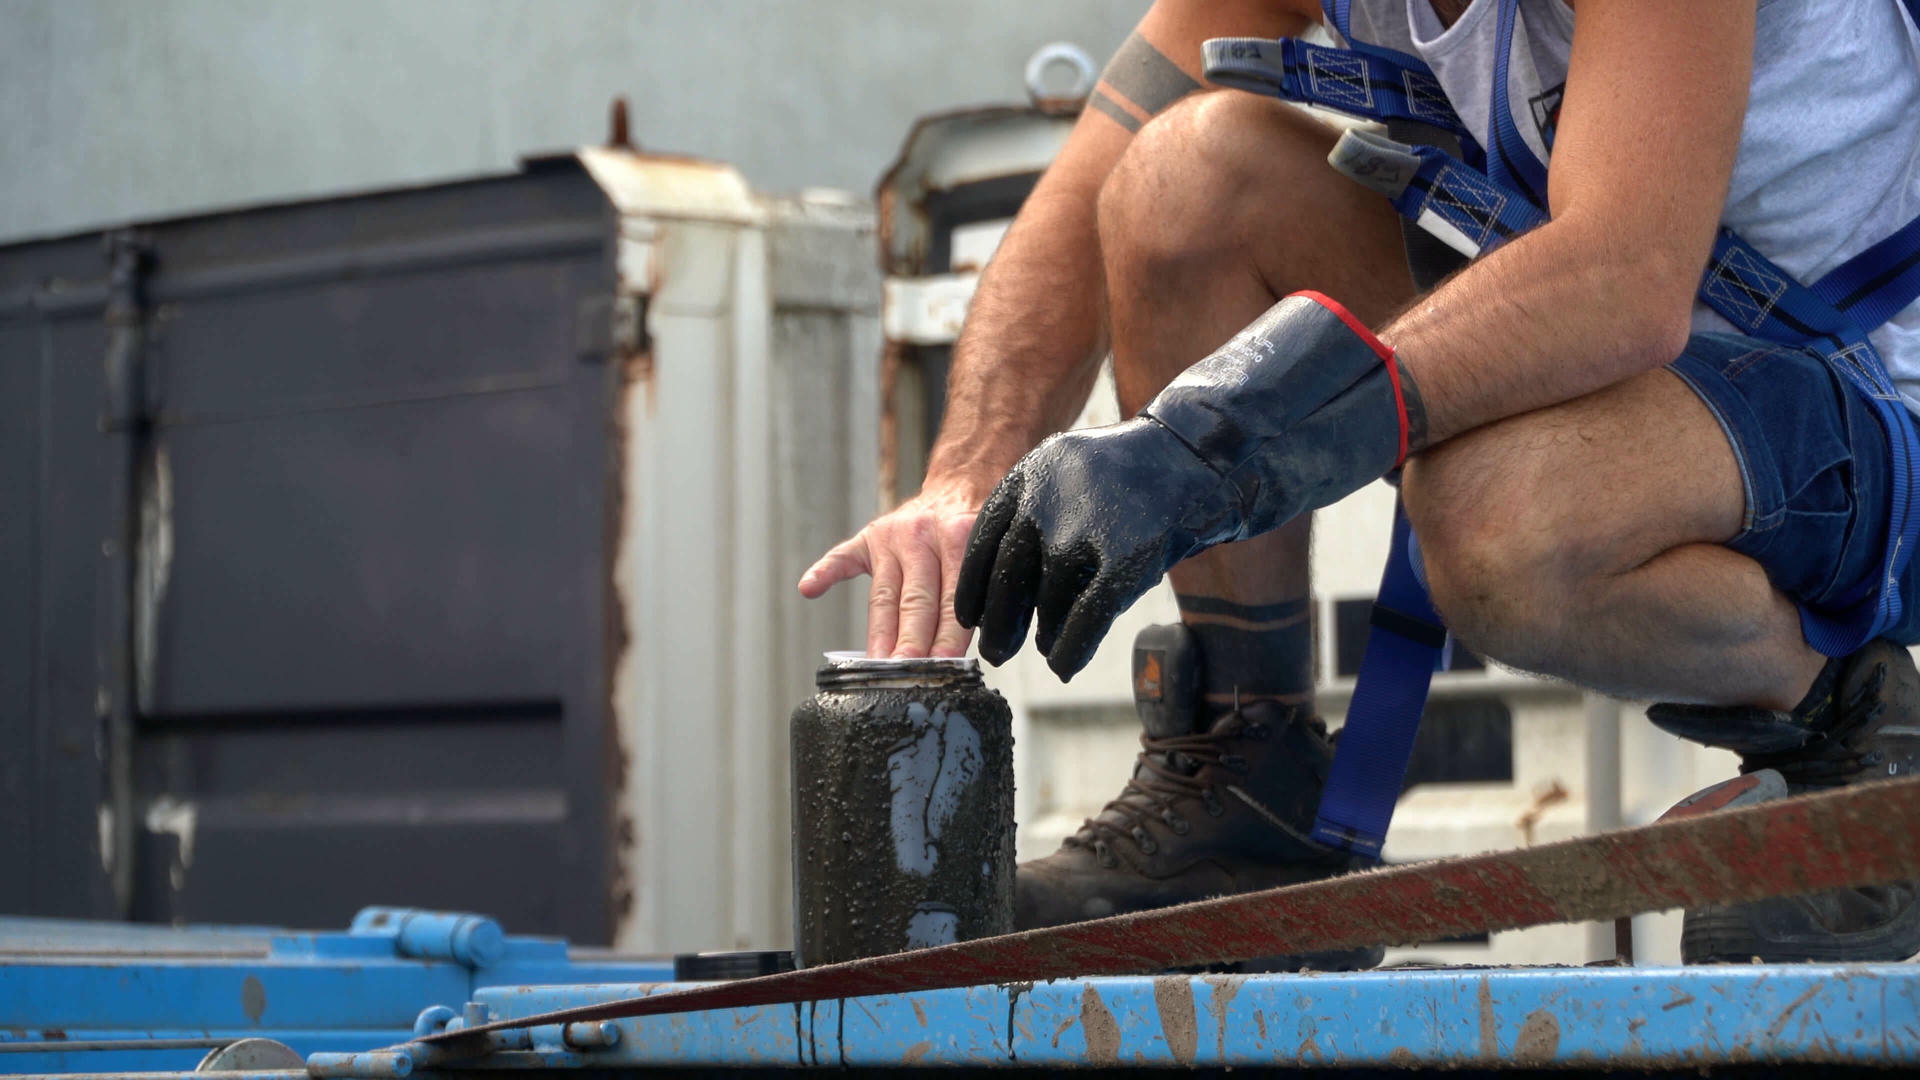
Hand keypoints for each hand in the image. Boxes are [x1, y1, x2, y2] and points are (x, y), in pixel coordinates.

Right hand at [799, 483, 981, 657]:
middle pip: (915, 601)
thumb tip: (972, 653)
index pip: (952, 600)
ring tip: (876, 665)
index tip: (941, 669)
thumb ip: (982, 594)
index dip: (947, 638)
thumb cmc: (975, 530)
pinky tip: (809, 588)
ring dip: (880, 633)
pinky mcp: (869, 538)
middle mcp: (923, 537)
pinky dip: (825, 572)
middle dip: (910, 642)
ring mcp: (892, 537)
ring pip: (885, 594)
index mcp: (960, 539)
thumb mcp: (989, 553)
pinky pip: (843, 557)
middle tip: (904, 674)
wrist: (960, 485)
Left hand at [953, 420, 1241, 678]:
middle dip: (999, 620)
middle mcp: (1049, 500)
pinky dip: (1072, 648)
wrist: (1198, 454)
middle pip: (1010, 574)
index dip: (974, 585)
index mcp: (1030, 474)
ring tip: (1045, 648)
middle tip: (994, 652)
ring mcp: (1086, 529)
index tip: (968, 618)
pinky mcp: (1126, 558)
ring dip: (1044, 632)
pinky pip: (1087, 617)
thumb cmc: (1132, 472)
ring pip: (1050, 600)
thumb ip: (1034, 515)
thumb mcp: (1070, 472)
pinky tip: (1064, 665)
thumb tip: (1000, 589)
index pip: (985, 540)